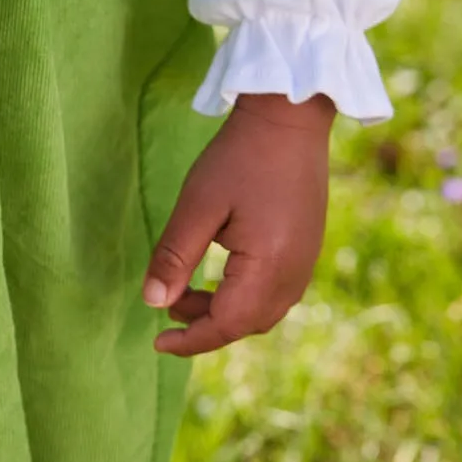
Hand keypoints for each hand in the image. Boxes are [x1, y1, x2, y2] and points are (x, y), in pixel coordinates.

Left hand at [143, 92, 333, 357]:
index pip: (227, 324)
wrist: (290, 118)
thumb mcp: (197, 205)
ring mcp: (307, 263)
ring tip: (185, 291)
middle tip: (167, 308)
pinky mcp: (308, 250)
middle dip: (205, 326)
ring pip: (262, 312)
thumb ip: (175, 256)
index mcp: (270, 267)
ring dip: (224, 312)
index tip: (157, 343)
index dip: (190, 340)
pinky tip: (219, 277)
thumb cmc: (239, 156)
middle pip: (247, 324)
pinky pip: (275, 293)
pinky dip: (243, 297)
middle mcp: (295, 274)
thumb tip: (153, 303)